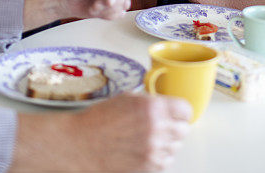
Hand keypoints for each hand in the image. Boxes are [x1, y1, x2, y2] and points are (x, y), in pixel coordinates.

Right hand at [12, 93, 191, 171]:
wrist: (79, 144)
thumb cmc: (98, 119)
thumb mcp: (127, 99)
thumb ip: (151, 101)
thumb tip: (167, 105)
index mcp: (153, 108)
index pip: (186, 110)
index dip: (180, 111)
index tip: (176, 112)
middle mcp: (157, 130)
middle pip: (184, 130)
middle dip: (174, 126)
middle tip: (162, 125)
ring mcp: (153, 151)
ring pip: (176, 147)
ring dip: (167, 143)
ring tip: (148, 138)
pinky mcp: (148, 168)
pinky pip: (165, 162)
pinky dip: (159, 157)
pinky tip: (144, 150)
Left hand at [57, 0, 132, 18]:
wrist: (66, 1)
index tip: (109, 2)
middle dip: (109, 3)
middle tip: (95, 5)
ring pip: (123, 5)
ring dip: (107, 10)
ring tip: (93, 7)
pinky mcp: (116, 4)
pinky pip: (120, 13)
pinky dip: (108, 15)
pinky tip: (97, 11)